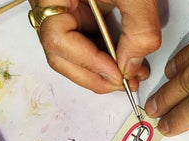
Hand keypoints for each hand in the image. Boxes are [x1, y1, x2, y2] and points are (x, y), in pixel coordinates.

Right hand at [30, 0, 160, 93]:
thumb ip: (139, 28)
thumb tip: (132, 66)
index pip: (58, 40)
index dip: (88, 63)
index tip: (119, 74)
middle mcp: (49, 5)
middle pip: (59, 55)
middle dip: (93, 76)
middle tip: (124, 84)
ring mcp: (60, 10)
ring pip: (69, 54)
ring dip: (98, 71)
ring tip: (130, 75)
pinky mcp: (74, 13)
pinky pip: (82, 43)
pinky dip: (102, 57)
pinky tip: (124, 61)